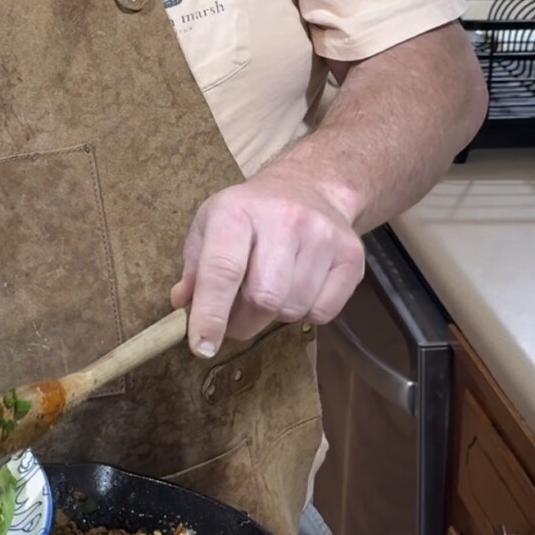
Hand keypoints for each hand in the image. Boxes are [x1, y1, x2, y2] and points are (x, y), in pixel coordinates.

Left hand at [170, 164, 364, 356]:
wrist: (309, 187)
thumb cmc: (249, 214)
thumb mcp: (210, 226)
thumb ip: (195, 268)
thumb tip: (183, 303)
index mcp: (237, 211)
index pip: (223, 270)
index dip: (211, 315)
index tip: (203, 347)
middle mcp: (284, 219)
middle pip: (263, 299)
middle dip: (242, 322)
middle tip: (236, 316)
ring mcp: (323, 236)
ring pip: (293, 309)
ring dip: (274, 316)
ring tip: (269, 290)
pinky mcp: (351, 256)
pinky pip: (323, 313)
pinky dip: (305, 313)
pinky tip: (297, 287)